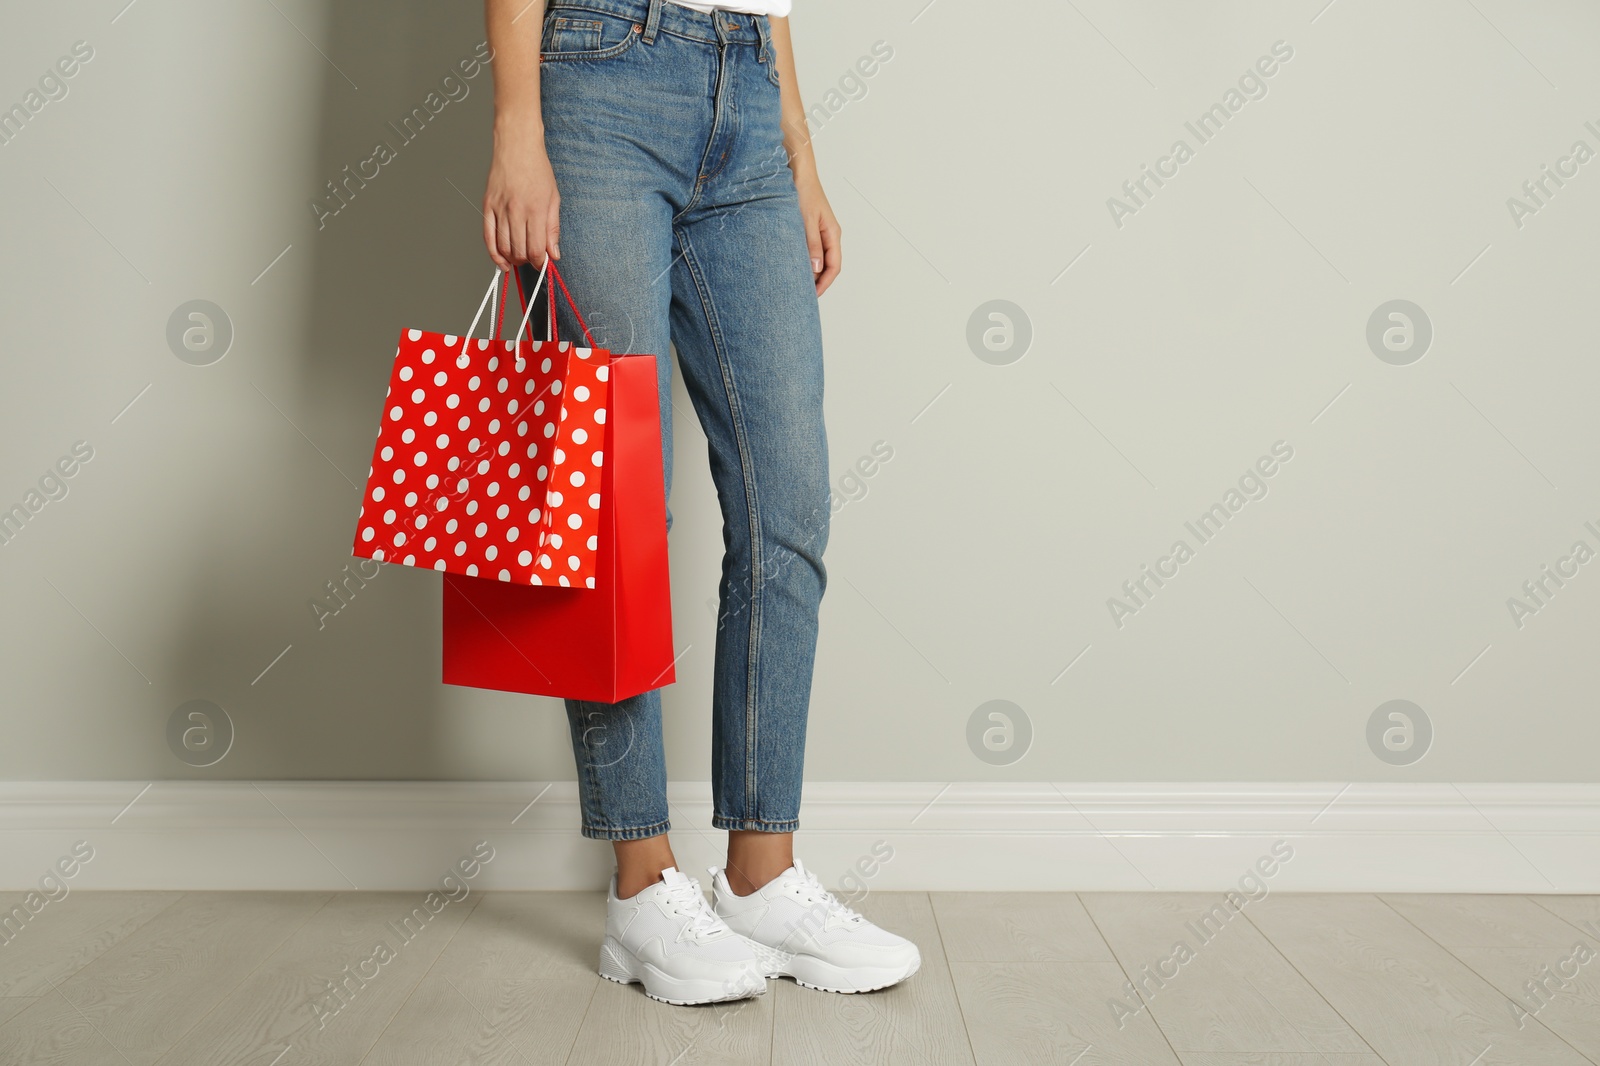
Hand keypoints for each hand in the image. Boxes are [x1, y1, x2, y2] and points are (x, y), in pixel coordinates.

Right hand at [483, 126, 560, 269]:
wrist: (516, 146)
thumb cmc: (537, 170)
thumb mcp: (554, 198)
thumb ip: (553, 229)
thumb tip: (554, 254)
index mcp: (536, 209)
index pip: (537, 249)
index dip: (540, 262)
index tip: (543, 264)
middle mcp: (516, 211)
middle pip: (519, 251)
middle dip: (527, 261)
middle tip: (532, 260)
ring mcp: (499, 208)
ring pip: (503, 246)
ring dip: (512, 259)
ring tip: (519, 259)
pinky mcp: (487, 205)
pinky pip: (487, 236)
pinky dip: (493, 253)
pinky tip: (501, 261)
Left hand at [796, 173, 840, 295]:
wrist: (797, 171)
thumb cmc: (804, 191)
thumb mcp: (806, 220)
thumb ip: (811, 245)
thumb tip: (816, 269)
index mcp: (833, 234)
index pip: (834, 266)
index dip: (824, 283)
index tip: (812, 296)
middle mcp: (828, 235)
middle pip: (827, 266)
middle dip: (817, 281)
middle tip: (802, 295)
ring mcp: (819, 232)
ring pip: (818, 259)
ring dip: (809, 271)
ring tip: (795, 283)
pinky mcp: (808, 228)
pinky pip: (809, 250)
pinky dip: (802, 260)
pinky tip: (791, 265)